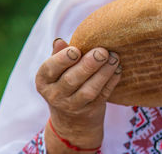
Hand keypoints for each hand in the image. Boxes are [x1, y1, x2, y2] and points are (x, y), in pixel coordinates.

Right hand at [35, 38, 121, 152]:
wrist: (71, 120)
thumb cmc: (64, 83)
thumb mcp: (57, 71)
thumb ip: (59, 55)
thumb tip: (59, 41)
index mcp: (44, 81)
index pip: (49, 69)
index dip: (62, 59)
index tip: (76, 50)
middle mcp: (55, 95)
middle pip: (71, 80)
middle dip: (88, 65)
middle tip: (102, 51)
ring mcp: (73, 106)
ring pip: (89, 90)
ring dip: (104, 73)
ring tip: (114, 58)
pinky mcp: (91, 110)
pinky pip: (103, 95)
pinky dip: (112, 81)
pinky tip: (118, 68)